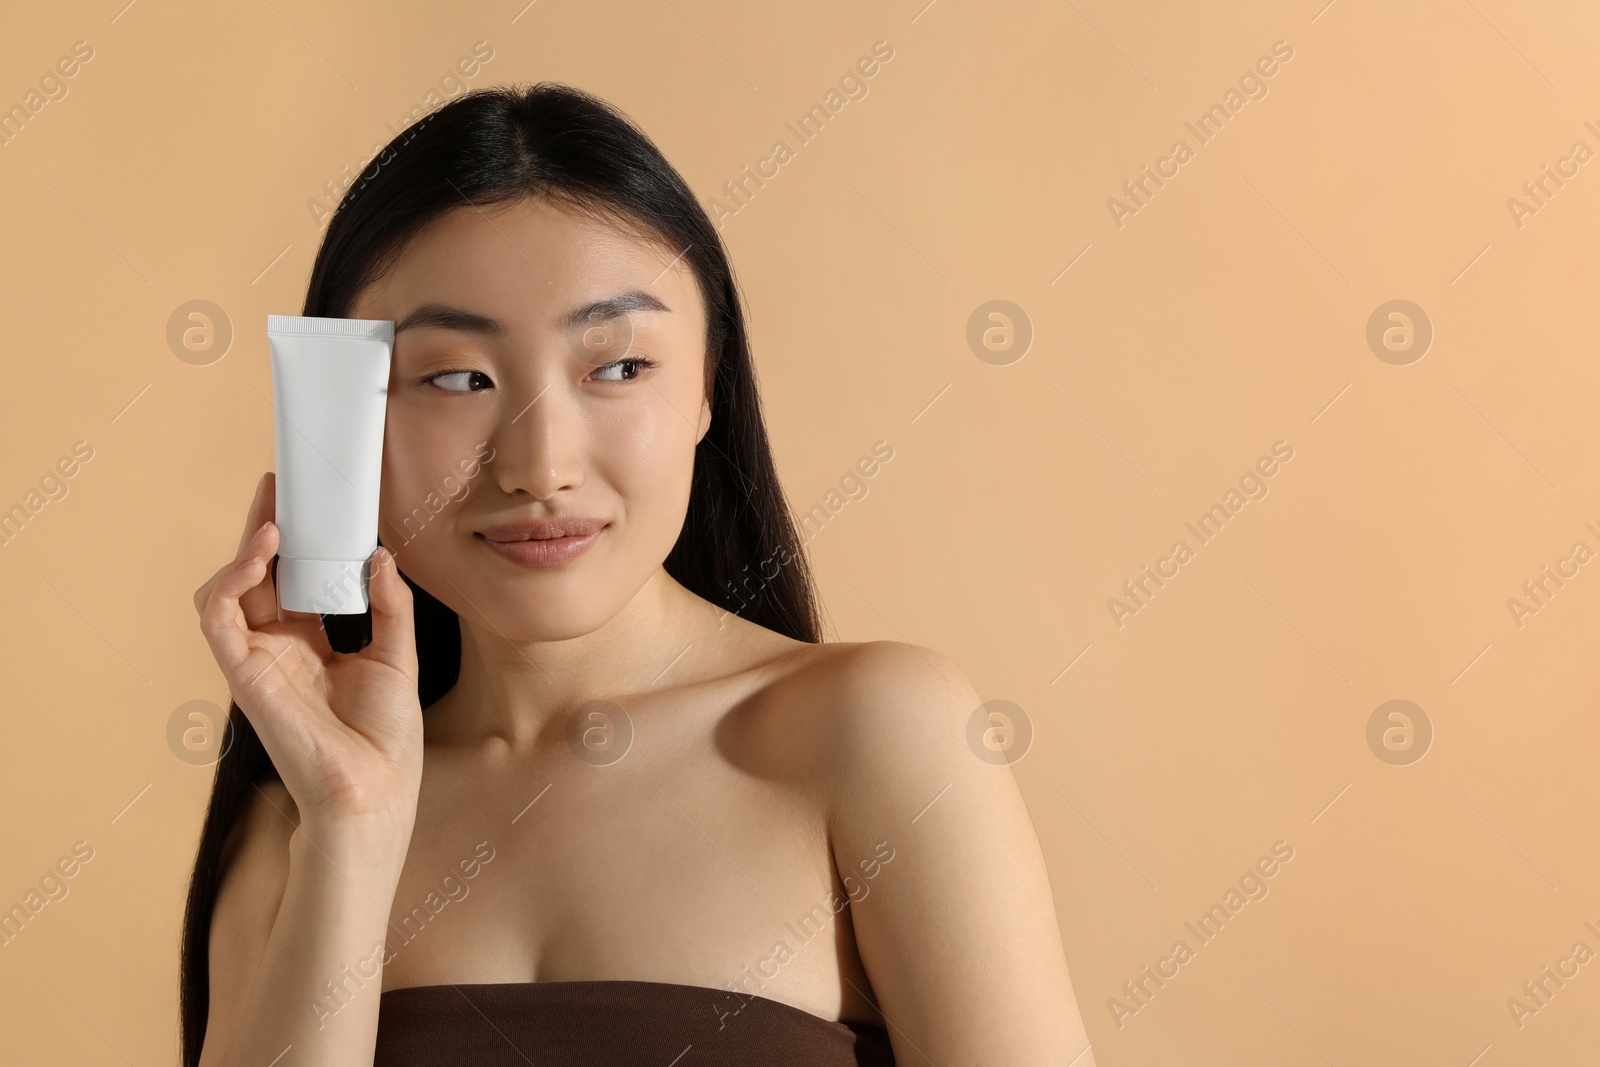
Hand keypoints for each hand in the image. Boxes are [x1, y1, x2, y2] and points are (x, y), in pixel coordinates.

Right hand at [194, 472, 422, 848]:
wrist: (374, 789)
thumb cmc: (385, 738)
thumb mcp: (397, 656)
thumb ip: (388, 604)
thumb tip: (379, 555)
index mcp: (313, 644)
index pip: (294, 580)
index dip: (297, 541)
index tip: (309, 502)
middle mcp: (280, 648)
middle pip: (259, 576)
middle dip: (265, 528)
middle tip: (279, 487)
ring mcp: (258, 660)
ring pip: (230, 590)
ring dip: (245, 550)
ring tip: (273, 518)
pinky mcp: (244, 673)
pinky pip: (217, 618)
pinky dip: (231, 580)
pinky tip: (261, 554)